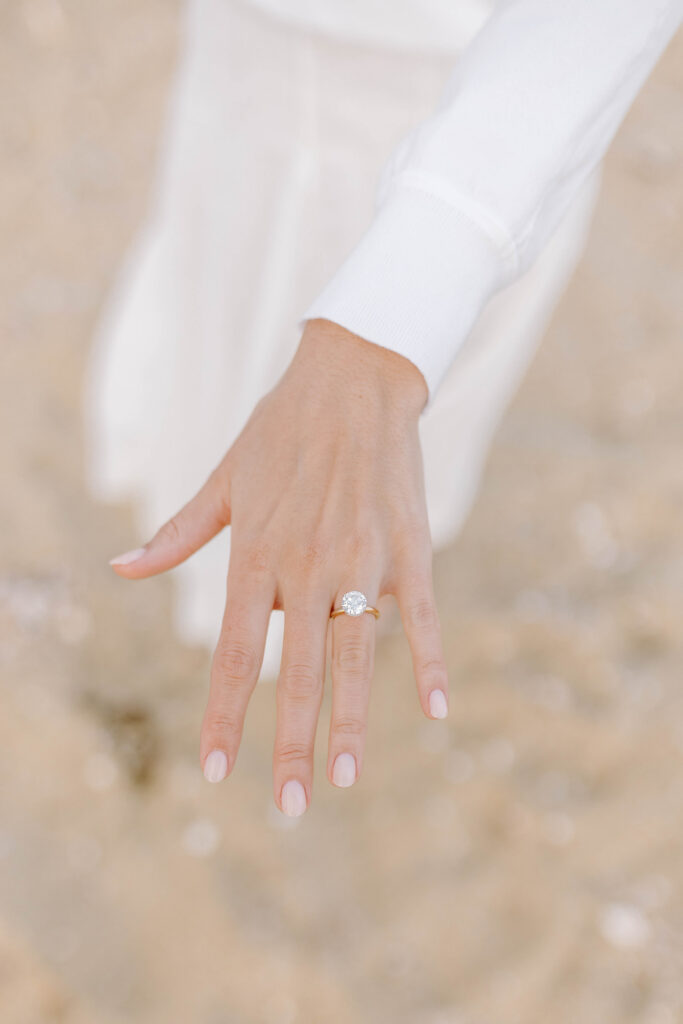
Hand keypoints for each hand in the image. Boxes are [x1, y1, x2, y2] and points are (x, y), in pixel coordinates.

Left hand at [109, 319, 448, 814]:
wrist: (354, 377)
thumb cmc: (281, 431)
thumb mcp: (224, 480)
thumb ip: (177, 534)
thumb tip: (120, 570)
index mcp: (257, 554)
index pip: (231, 653)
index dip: (222, 714)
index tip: (215, 770)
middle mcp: (307, 565)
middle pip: (294, 670)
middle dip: (288, 744)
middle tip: (287, 806)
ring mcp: (363, 559)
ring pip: (355, 655)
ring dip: (350, 720)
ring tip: (344, 778)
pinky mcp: (410, 547)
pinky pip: (421, 615)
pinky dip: (429, 662)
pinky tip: (435, 711)